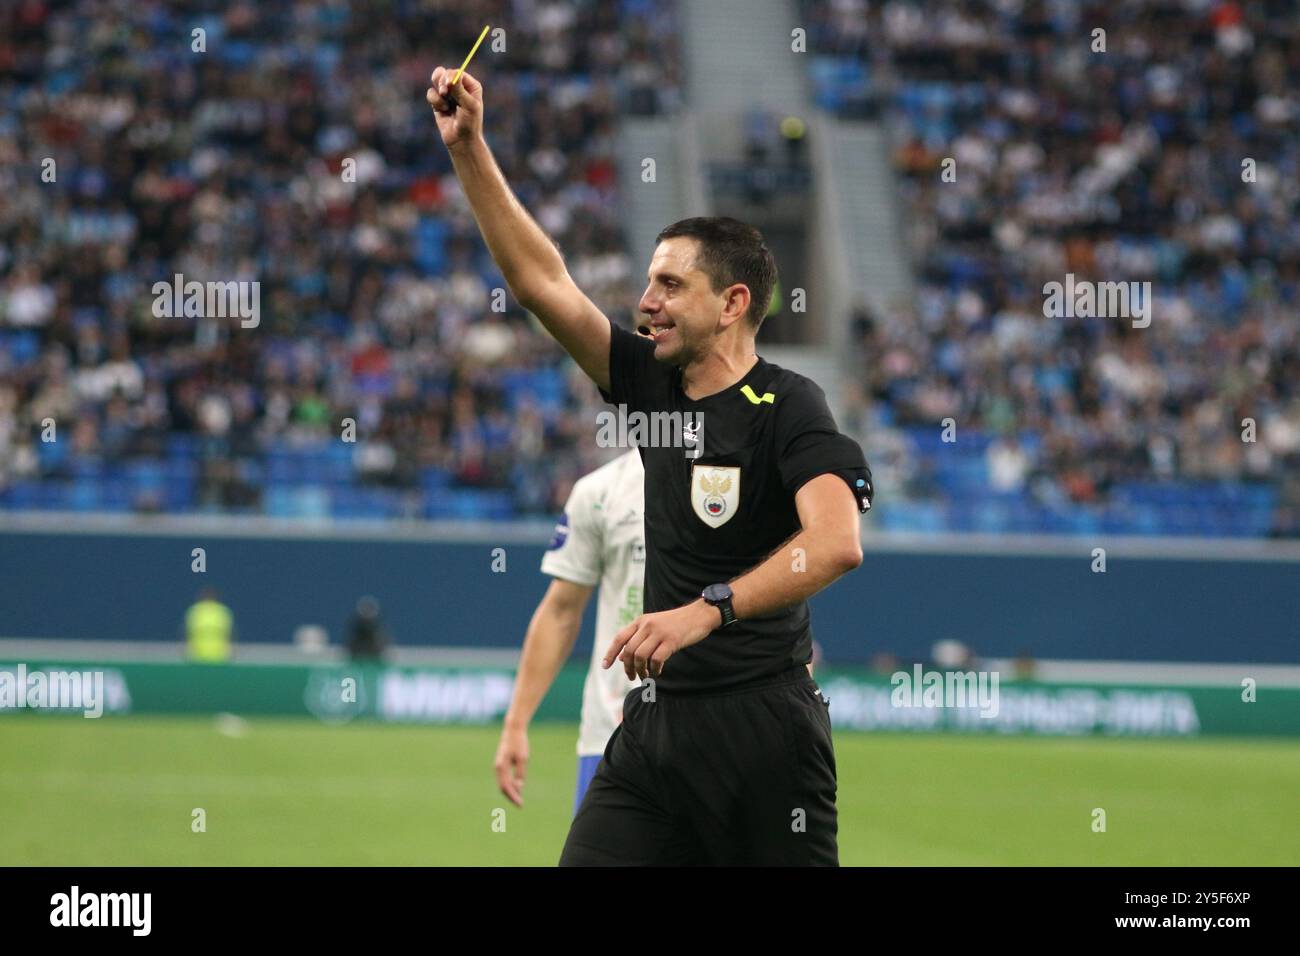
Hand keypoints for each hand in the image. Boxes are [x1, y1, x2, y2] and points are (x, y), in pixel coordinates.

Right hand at [426, 66, 482, 150]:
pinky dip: (435, 101)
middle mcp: (459, 87)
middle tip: (444, 92)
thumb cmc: (469, 123)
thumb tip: (451, 77)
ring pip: (436, 81)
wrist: (461, 141)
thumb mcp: (468, 106)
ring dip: (438, 92)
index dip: (450, 77)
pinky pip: (431, 93)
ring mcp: (448, 94)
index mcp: (471, 85)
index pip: (457, 73)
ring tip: (445, 102)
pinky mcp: (438, 101)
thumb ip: (459, 90)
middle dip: (441, 81)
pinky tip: (444, 110)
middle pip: (444, 73)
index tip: (448, 86)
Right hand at [493, 724, 528, 806]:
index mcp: (501, 766)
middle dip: (511, 796)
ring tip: (520, 798)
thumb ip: (520, 773)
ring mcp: (498, 766)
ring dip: (510, 791)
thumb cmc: (519, 743)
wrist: (513, 729)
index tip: (521, 804)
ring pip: (502, 783)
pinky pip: (504, 778)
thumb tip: (519, 787)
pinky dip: (509, 785)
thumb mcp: (523, 758)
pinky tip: (517, 787)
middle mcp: (497, 767)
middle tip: (521, 804)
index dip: (513, 797)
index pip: (506, 787)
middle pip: (502, 787)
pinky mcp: (501, 764)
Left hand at [602, 600, 719, 680]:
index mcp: (641, 621)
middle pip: (629, 650)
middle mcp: (647, 625)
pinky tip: (657, 672)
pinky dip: (654, 669)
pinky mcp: (672, 641)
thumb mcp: (653, 627)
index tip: (605, 666)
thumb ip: (637, 640)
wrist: (699, 614)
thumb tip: (621, 658)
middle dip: (628, 667)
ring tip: (646, 676)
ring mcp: (659, 632)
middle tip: (632, 677)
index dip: (610, 653)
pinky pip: (656, 659)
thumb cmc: (675, 623)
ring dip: (641, 670)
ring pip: (640, 656)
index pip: (620, 638)